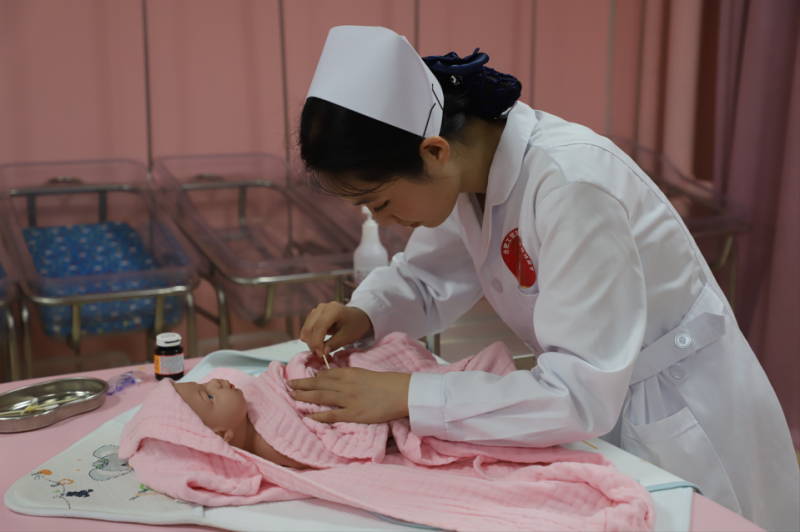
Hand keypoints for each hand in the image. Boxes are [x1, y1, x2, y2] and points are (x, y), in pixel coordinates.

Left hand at [289, 368, 410, 423]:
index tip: (301, 378)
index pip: (325, 375)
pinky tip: (308, 416)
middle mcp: (345, 385)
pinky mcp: (354, 414)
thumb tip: (339, 379)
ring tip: (292, 397)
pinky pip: (332, 415)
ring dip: (305, 397)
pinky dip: (318, 415)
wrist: (402, 392)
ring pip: (321, 397)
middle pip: (318, 384)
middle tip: (288, 385)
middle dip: (301, 385)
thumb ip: (352, 377)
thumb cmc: (388, 382)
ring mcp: (348, 400)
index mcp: (350, 373)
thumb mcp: (367, 374)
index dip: (311, 377)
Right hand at [300, 302, 371, 358]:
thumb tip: (322, 352)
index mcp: (333, 309)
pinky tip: (317, 344)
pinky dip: (309, 338)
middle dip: (313, 344)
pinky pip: (306, 328)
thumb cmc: (355, 326)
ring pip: (306, 328)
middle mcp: (322, 307)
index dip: (317, 342)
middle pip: (310, 327)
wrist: (357, 317)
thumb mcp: (347, 336)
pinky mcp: (313, 315)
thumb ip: (334, 344)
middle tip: (320, 355)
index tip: (320, 355)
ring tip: (320, 351)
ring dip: (310, 342)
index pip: (319, 326)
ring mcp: (316, 310)